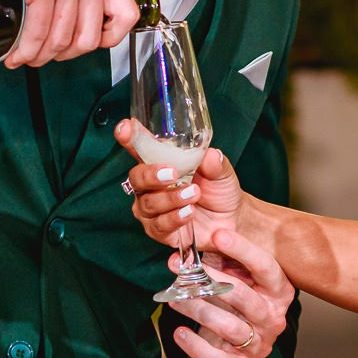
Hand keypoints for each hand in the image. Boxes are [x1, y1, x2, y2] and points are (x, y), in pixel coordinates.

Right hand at [0, 0, 140, 67]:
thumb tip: (82, 31)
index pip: (127, 16)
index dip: (108, 40)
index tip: (84, 45)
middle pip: (90, 38)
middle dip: (64, 54)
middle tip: (45, 54)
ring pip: (63, 40)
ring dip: (40, 55)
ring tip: (26, 54)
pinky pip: (39, 31)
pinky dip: (25, 49)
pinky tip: (16, 51)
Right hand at [115, 122, 245, 246]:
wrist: (231, 219)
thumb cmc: (219, 189)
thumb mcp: (222, 172)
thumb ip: (215, 163)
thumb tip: (211, 155)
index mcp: (161, 164)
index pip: (140, 149)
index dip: (129, 138)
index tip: (125, 127)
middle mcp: (151, 186)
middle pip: (136, 178)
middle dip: (151, 175)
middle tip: (172, 174)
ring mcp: (153, 209)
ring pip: (148, 203)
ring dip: (170, 198)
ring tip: (193, 194)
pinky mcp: (160, 230)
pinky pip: (158, 226)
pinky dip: (174, 218)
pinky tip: (188, 213)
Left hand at [164, 226, 293, 357]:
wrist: (241, 349)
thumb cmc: (238, 306)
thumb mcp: (238, 282)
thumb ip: (222, 264)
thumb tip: (188, 249)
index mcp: (279, 291)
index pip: (266, 267)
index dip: (244, 250)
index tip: (219, 234)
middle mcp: (273, 317)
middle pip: (245, 297)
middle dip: (213, 281)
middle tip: (186, 270)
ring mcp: (259, 343)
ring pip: (229, 326)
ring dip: (198, 310)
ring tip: (175, 299)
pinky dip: (195, 346)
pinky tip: (179, 333)